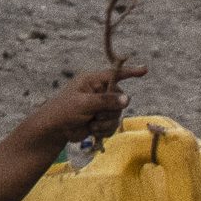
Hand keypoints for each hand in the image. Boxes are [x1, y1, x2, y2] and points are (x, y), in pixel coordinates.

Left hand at [4, 60, 143, 158]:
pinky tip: (93, 131)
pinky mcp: (101, 120)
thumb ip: (105, 101)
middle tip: (96, 115)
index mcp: (92, 81)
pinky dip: (104, 130)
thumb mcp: (83, 104)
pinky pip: (113, 125)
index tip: (145, 70)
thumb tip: (126, 99)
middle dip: (110, 111)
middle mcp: (98, 92)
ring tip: (92, 124)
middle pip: (119, 99)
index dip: (130, 72)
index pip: (114, 74)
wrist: (55, 131)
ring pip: (117, 114)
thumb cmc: (63, 111)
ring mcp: (100, 107)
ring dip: (106, 123)